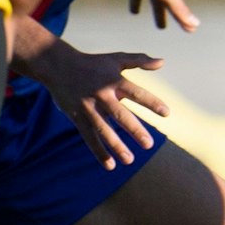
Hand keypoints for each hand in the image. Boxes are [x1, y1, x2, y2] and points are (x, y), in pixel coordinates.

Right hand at [11, 21, 168, 169]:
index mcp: (114, 81)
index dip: (152, 103)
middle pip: (120, 115)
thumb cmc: (93, 63)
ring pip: (103, 129)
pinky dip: (98, 151)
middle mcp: (101, 95)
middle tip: (148, 145)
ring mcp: (88, 107)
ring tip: (130, 160)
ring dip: (116, 146)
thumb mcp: (116, 59)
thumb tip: (162, 62)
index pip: (137, 93)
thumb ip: (139, 60)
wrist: (58, 66)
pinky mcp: (77, 117)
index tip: (167, 113)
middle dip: (134, 130)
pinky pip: (89, 136)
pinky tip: (110, 165)